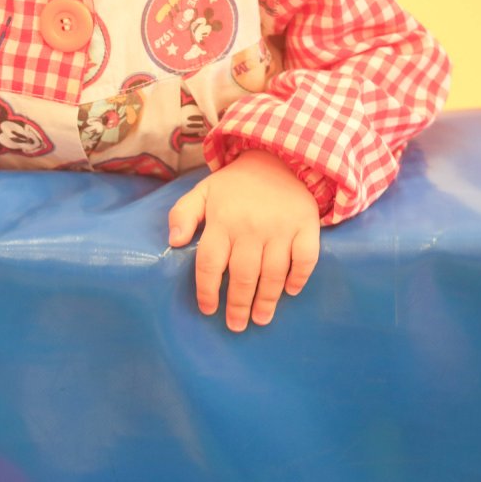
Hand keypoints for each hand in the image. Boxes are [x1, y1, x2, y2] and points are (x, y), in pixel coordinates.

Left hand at [168, 149, 320, 331]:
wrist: (279, 156)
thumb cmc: (235, 185)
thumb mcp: (202, 192)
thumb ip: (182, 215)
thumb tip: (174, 242)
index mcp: (222, 221)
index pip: (210, 263)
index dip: (207, 290)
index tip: (208, 309)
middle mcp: (251, 227)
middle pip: (243, 275)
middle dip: (238, 304)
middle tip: (236, 325)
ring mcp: (281, 227)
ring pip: (273, 272)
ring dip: (267, 300)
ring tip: (260, 319)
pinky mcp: (306, 225)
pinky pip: (306, 258)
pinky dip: (299, 277)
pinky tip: (290, 292)